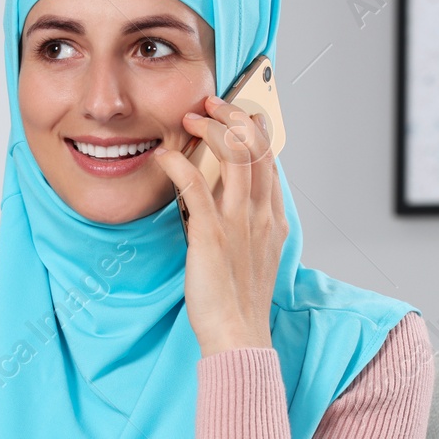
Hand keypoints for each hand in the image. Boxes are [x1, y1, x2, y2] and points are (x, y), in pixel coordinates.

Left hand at [152, 94, 287, 356]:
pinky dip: (178, 163)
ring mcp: (238, 223)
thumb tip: (224, 199)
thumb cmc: (239, 301)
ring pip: (234, 155)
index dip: (255, 130)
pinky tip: (164, 156)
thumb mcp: (254, 256)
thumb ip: (246, 225)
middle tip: (211, 104)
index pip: (272, 160)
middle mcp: (260, 215)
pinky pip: (195, 186)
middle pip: (257, 147)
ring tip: (191, 117)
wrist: (238, 334)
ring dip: (211, 127)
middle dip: (234, 116)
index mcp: (273, 220)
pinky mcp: (211, 235)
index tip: (238, 114)